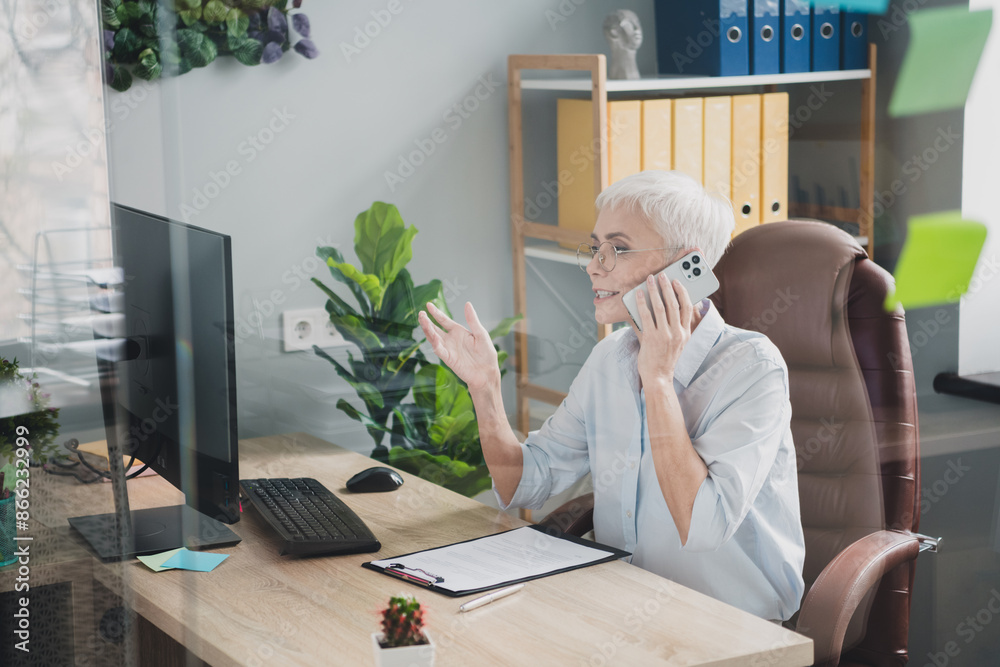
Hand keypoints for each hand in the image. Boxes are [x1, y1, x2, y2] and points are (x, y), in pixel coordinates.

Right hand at [418, 302, 499, 392]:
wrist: (487, 373)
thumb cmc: (486, 354)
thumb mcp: (481, 334)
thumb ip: (472, 320)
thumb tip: (467, 304)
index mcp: (458, 332)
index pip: (444, 320)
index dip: (436, 313)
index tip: (429, 305)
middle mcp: (451, 340)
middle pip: (435, 329)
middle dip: (427, 321)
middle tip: (421, 313)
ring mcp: (448, 349)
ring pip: (434, 338)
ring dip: (428, 330)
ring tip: (423, 321)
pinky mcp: (448, 359)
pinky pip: (440, 350)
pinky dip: (435, 344)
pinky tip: (433, 337)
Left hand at [634, 273, 693, 388]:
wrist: (658, 377)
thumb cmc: (665, 358)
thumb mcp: (676, 342)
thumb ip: (672, 325)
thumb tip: (660, 304)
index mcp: (685, 333)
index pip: (688, 308)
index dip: (683, 292)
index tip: (677, 282)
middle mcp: (677, 333)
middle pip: (674, 303)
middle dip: (667, 286)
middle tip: (662, 275)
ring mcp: (664, 335)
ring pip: (660, 306)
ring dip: (654, 290)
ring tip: (650, 280)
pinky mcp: (651, 338)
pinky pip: (645, 315)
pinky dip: (641, 302)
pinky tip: (638, 294)